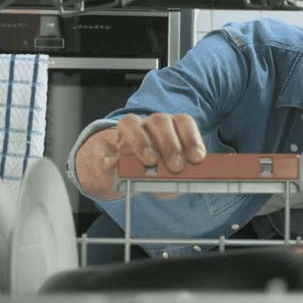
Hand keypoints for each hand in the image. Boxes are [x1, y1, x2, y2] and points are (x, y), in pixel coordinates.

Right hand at [75, 113, 205, 199]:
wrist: (117, 174)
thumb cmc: (150, 173)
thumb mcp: (167, 180)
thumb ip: (175, 180)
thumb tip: (180, 180)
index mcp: (170, 129)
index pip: (183, 122)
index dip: (192, 139)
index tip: (197, 158)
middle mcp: (150, 124)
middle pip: (161, 122)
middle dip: (170, 145)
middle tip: (176, 167)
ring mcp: (126, 131)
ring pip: (132, 123)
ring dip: (142, 142)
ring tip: (149, 161)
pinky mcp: (105, 143)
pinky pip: (105, 144)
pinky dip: (109, 155)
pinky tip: (112, 164)